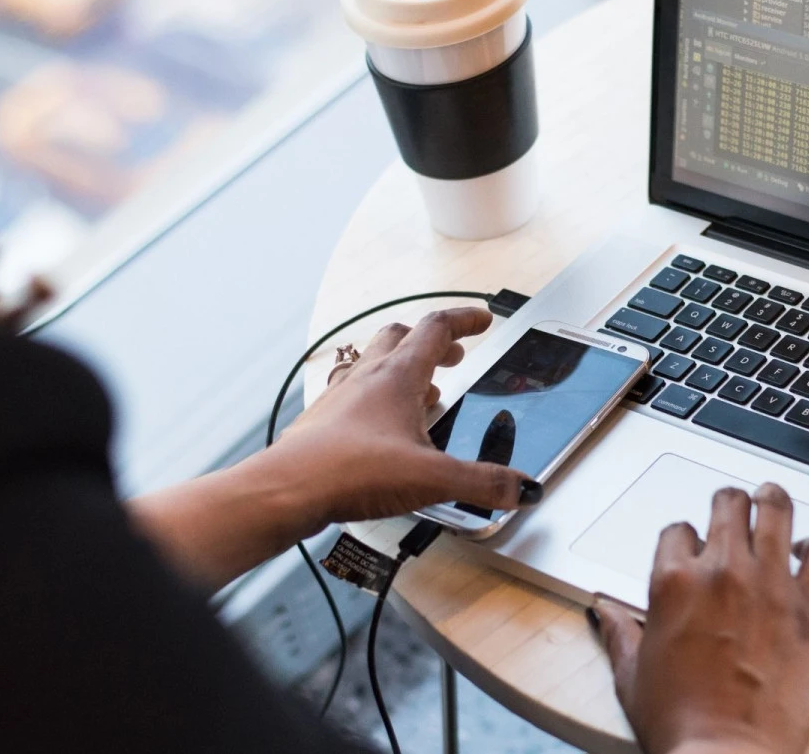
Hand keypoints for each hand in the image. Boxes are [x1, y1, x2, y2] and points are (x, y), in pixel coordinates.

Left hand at [127, 308, 535, 587]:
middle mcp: (367, 377)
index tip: (482, 319)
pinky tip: (381, 427)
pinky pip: (353, 394)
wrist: (288, 489)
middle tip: (453, 354)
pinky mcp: (324, 422)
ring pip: (373, 362)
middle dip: (432, 342)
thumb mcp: (433, 478)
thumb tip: (520, 488)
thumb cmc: (350, 471)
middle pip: (401, 337)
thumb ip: (482, 483)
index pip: (437, 328)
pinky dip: (374, 398)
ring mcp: (341, 397)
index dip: (465, 319)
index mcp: (398, 375)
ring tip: (422, 391)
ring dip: (401, 367)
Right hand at [592, 484, 808, 753]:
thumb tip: (603, 611)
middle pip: (728, 504)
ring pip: (776, 509)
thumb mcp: (632, 674)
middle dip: (729, 505)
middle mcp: (721, 571)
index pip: (678, 530)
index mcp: (672, 581)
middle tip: (734, 511)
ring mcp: (769, 584)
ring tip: (772, 501)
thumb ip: (619, 632)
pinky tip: (808, 553)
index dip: (686, 539)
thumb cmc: (681, 723)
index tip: (693, 552)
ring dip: (772, 502)